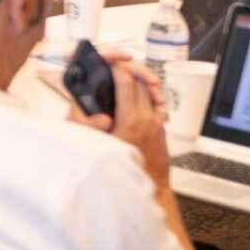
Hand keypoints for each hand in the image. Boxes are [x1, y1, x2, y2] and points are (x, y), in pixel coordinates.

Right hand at [73, 56, 170, 183]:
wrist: (150, 185)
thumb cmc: (125, 168)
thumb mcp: (98, 145)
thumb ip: (87, 126)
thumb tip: (89, 111)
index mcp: (129, 120)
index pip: (126, 83)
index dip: (117, 69)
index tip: (110, 65)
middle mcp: (145, 118)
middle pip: (140, 82)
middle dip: (129, 71)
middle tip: (118, 68)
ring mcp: (156, 122)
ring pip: (150, 91)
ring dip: (140, 82)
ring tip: (129, 78)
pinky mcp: (161, 127)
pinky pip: (155, 104)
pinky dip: (147, 96)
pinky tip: (139, 97)